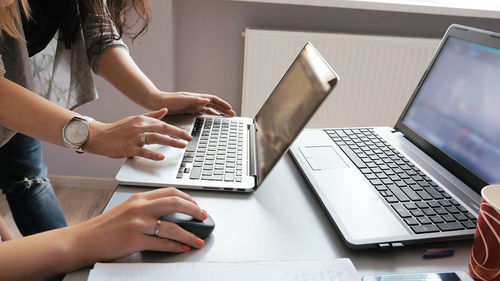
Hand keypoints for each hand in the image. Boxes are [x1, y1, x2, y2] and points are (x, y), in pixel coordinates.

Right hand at [75, 187, 207, 261]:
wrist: (84, 239)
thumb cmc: (105, 227)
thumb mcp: (127, 210)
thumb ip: (146, 209)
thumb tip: (168, 214)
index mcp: (139, 198)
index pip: (169, 192)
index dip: (187, 198)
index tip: (196, 205)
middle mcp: (140, 207)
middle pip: (175, 202)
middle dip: (194, 210)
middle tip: (203, 217)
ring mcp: (138, 223)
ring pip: (172, 225)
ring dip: (189, 234)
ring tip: (198, 240)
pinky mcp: (135, 239)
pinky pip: (162, 242)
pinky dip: (176, 246)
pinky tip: (183, 247)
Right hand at [84, 108, 191, 159]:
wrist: (99, 136)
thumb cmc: (118, 129)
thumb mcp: (135, 119)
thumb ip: (151, 115)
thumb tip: (165, 110)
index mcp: (142, 120)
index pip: (164, 124)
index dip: (177, 129)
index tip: (187, 134)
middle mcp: (140, 127)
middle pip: (163, 129)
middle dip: (179, 134)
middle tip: (189, 138)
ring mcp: (134, 137)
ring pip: (156, 137)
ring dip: (171, 141)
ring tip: (181, 145)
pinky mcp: (128, 148)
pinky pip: (143, 151)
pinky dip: (153, 153)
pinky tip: (162, 156)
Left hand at [151, 91, 235, 116]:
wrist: (155, 102)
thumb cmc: (167, 100)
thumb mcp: (182, 99)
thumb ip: (195, 100)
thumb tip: (207, 100)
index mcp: (195, 97)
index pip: (213, 100)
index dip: (222, 104)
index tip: (230, 109)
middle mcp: (195, 101)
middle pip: (213, 105)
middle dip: (223, 109)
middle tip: (232, 115)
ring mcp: (192, 106)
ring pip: (208, 110)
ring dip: (217, 113)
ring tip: (224, 118)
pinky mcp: (188, 111)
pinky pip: (201, 113)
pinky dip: (208, 116)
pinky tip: (211, 119)